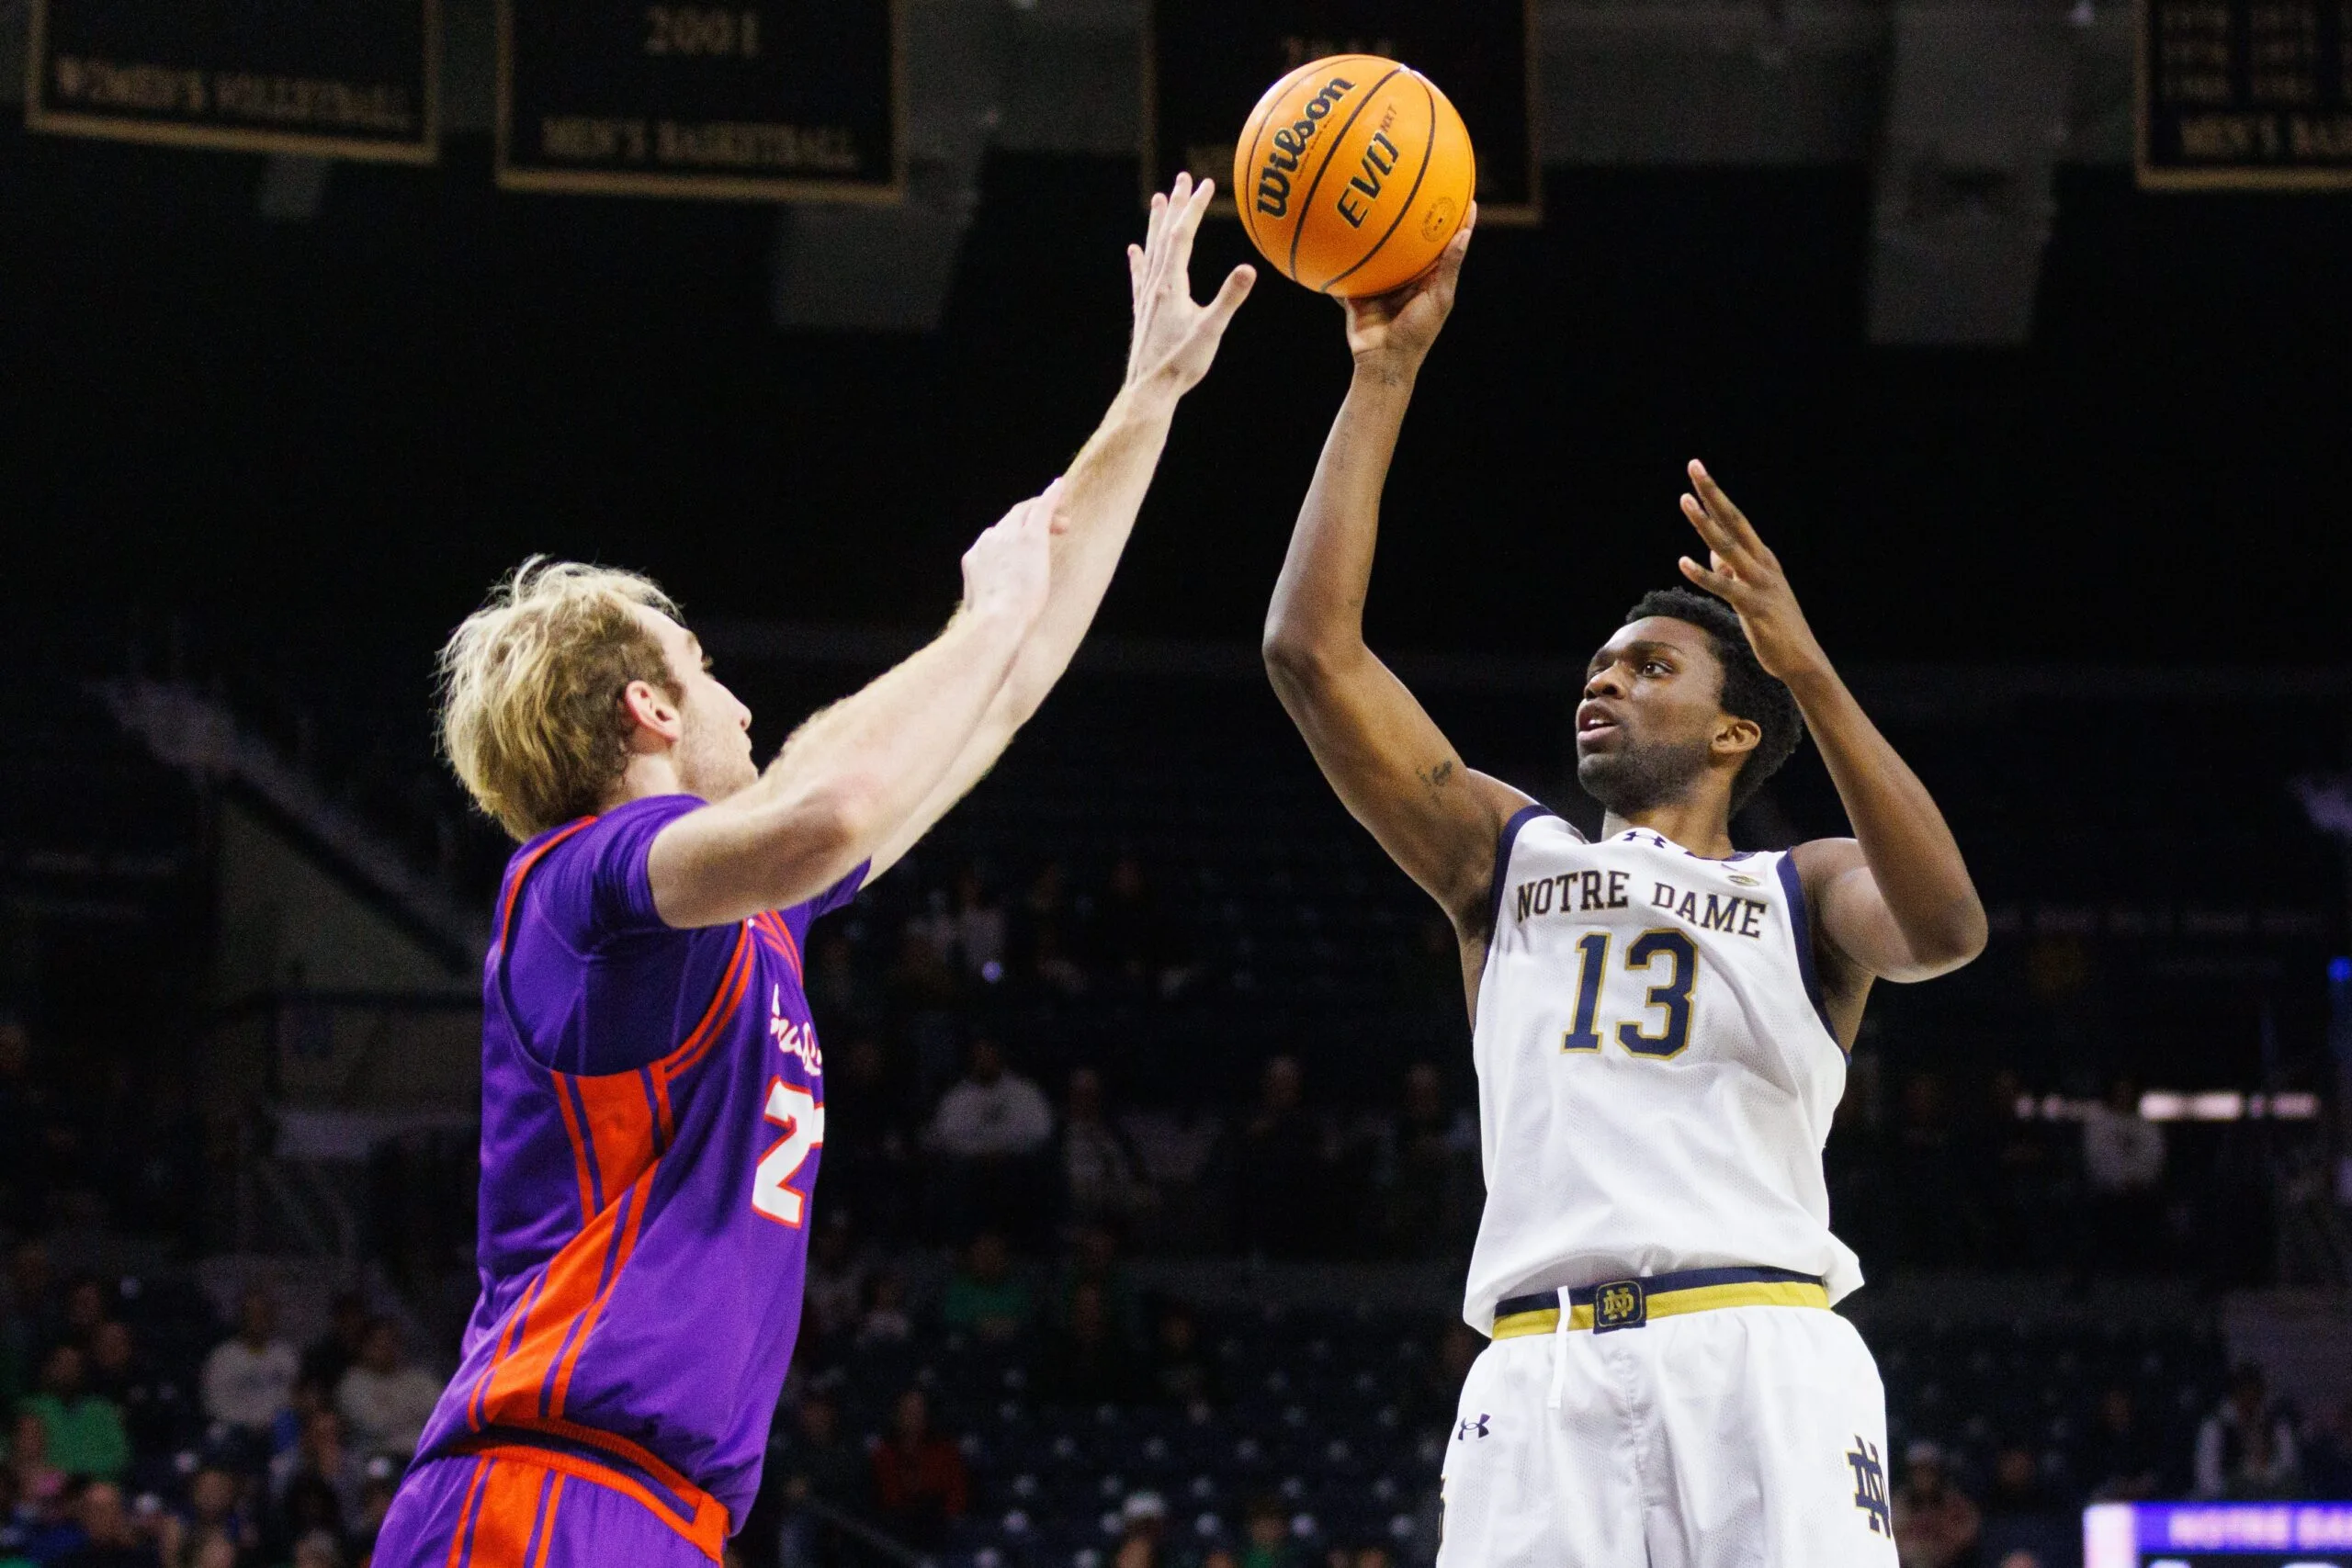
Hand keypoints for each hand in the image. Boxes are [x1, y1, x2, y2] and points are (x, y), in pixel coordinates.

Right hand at [960, 479, 1063, 629]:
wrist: (997, 622)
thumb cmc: (990, 627)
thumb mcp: (979, 611)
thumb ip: (983, 601)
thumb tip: (980, 612)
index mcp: (974, 559)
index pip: (995, 539)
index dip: (1012, 540)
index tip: (1026, 552)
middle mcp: (988, 541)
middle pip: (1010, 521)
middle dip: (1030, 522)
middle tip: (1053, 531)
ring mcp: (1008, 537)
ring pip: (1026, 513)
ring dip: (1045, 514)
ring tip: (1064, 523)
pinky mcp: (1030, 537)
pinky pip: (1042, 508)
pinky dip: (1051, 496)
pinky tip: (1061, 486)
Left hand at [1125, 172, 1256, 393]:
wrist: (1150, 389)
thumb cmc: (1181, 364)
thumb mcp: (1211, 331)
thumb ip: (1229, 298)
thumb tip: (1249, 268)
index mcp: (1171, 285)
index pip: (1183, 236)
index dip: (1195, 208)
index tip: (1206, 184)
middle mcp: (1155, 284)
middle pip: (1165, 235)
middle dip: (1176, 205)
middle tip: (1183, 178)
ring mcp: (1146, 296)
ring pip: (1151, 249)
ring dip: (1157, 223)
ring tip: (1159, 200)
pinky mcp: (1143, 310)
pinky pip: (1140, 275)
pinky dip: (1138, 259)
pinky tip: (1134, 251)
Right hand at [1342, 203, 1474, 377]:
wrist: (1382, 360)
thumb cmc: (1417, 334)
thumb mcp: (1439, 298)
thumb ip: (1449, 266)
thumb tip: (1465, 233)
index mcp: (1429, 278)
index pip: (1444, 243)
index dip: (1454, 220)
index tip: (1463, 193)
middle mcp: (1406, 276)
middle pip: (1411, 241)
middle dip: (1413, 216)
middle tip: (1417, 184)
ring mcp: (1382, 282)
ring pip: (1381, 250)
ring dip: (1377, 229)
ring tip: (1374, 199)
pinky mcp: (1359, 289)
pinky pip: (1352, 266)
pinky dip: (1345, 252)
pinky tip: (1339, 228)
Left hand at [1676, 461, 1830, 682]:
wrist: (1801, 660)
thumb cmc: (1774, 627)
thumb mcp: (1750, 592)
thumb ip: (1732, 570)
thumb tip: (1712, 550)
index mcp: (1762, 558)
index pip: (1735, 520)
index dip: (1715, 496)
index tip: (1697, 471)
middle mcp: (1763, 564)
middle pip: (1734, 521)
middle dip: (1713, 493)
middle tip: (1694, 466)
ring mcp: (1761, 584)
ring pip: (1728, 547)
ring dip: (1705, 524)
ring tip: (1685, 502)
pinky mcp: (1755, 608)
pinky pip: (1726, 588)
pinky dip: (1704, 575)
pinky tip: (1683, 562)